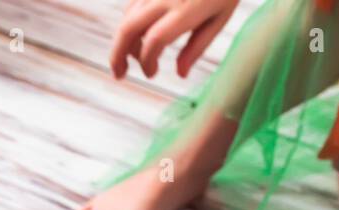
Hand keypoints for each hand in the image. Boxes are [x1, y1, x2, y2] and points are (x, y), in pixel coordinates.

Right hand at [109, 0, 238, 79]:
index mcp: (187, 9)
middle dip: (118, 55)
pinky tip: (139, 33)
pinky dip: (130, 22)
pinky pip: (132, 5)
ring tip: (134, 55)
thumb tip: (181, 73)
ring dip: (125, 41)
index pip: (155, 41)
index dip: (147, 62)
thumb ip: (198, 46)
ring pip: (127, 17)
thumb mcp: (220, 17)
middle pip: (129, 29)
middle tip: (119, 74)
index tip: (151, 73)